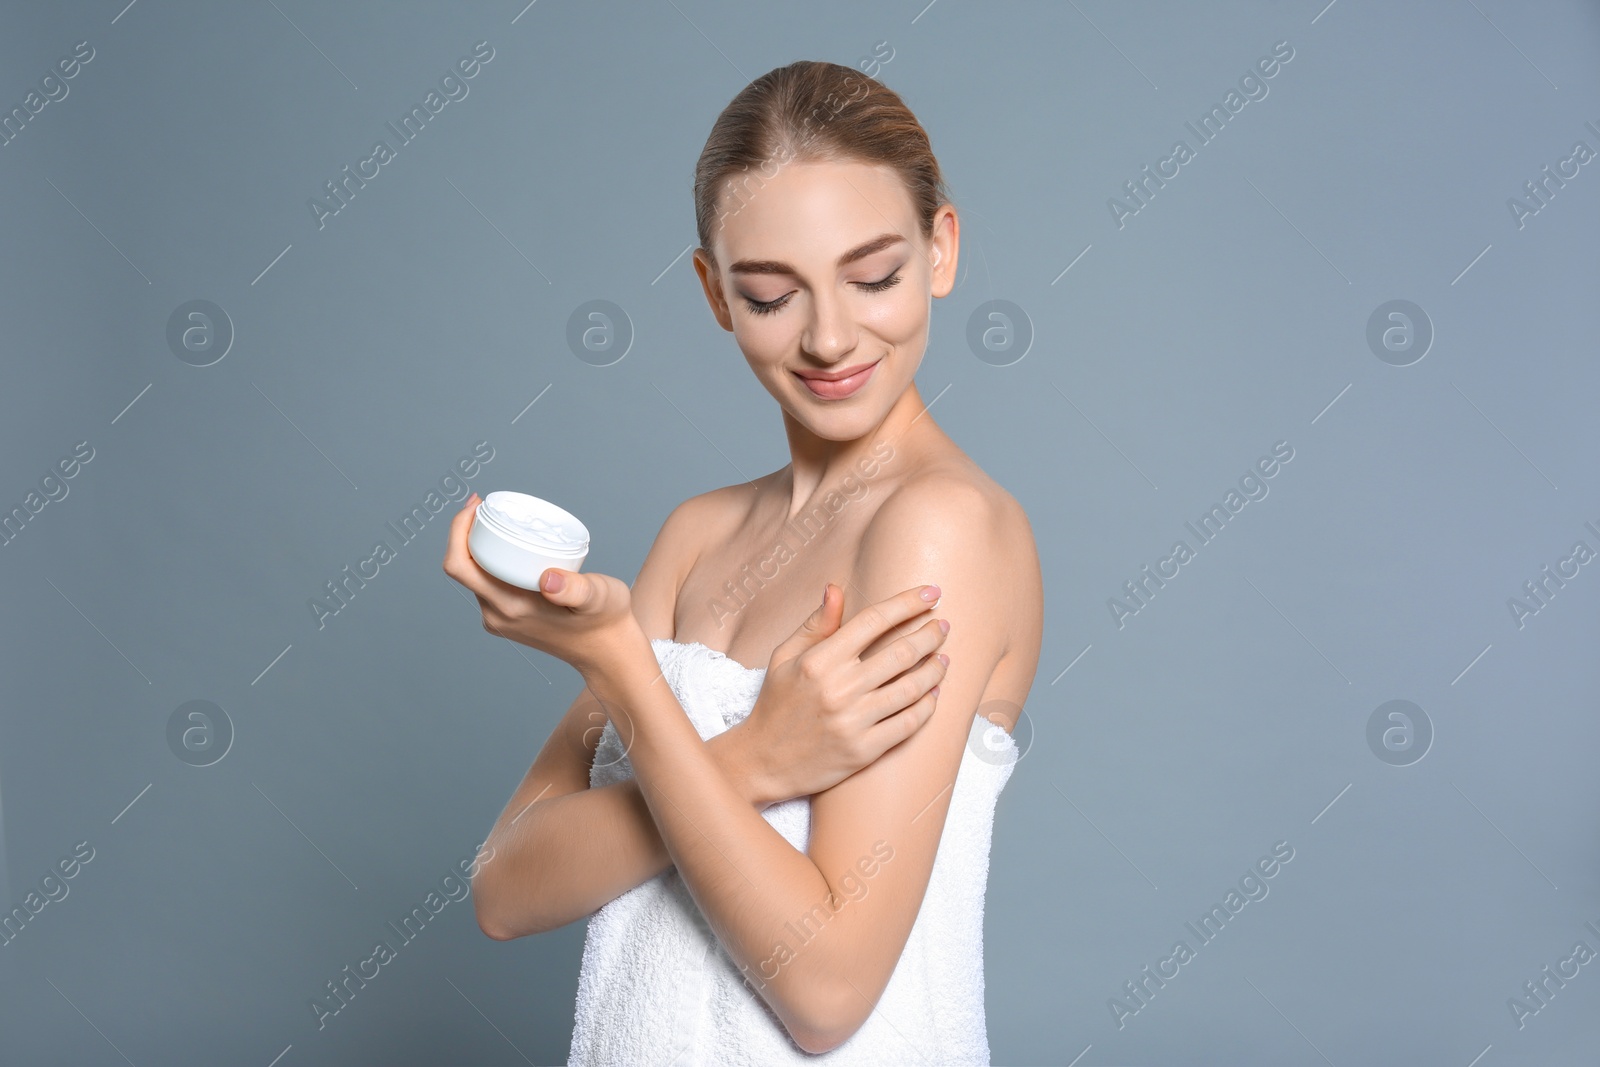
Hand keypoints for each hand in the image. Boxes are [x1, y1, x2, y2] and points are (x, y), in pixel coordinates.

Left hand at [443, 492, 636, 674]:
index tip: (477, 505)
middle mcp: (497, 615)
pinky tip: (506, 547)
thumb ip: (575, 589)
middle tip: (486, 507)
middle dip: (465, 533)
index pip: (460, 567)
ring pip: (473, 576)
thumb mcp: (598, 597)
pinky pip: (486, 584)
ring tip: (496, 522)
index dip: (457, 531)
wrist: (607, 652)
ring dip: (477, 547)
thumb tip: (548, 579)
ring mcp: (500, 620)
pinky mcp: (507, 619)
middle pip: (462, 569)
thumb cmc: (605, 621)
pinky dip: (489, 562)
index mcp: (511, 607)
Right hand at [739, 582, 949, 803]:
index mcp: (819, 660)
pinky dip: (927, 706)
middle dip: (930, 634)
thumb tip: (836, 588)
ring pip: (911, 688)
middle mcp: (838, 689)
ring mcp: (853, 722)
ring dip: (935, 669)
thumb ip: (816, 624)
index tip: (931, 593)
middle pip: (900, 652)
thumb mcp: (785, 657)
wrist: (762, 762)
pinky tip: (933, 694)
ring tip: (944, 658)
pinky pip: (908, 724)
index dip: (907, 603)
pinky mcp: (864, 750)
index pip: (874, 621)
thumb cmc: (776, 704)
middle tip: (943, 625)